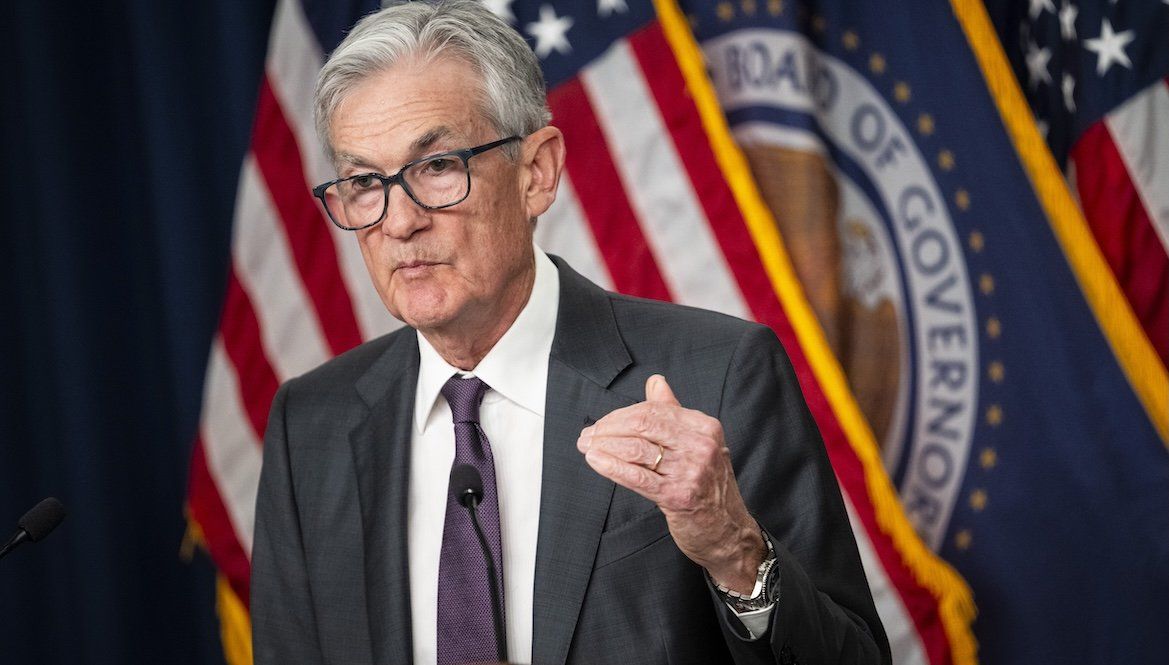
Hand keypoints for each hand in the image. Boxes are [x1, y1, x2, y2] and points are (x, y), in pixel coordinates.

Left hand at [576, 375, 765, 592]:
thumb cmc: (707, 487)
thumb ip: (674, 412)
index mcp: (704, 427)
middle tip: (588, 435)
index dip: (621, 415)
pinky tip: (595, 461)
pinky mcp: (678, 496)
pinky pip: (637, 476)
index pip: (653, 410)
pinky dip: (611, 466)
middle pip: (642, 425)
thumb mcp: (697, 444)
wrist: (728, 530)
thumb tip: (655, 382)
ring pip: (636, 449)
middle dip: (608, 428)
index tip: (601, 424)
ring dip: (604, 446)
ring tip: (587, 447)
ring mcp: (691, 471)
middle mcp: (700, 445)